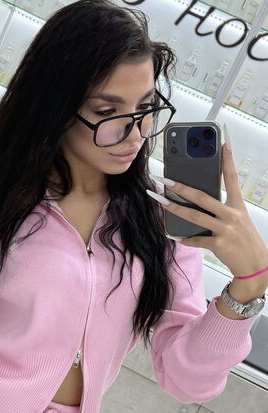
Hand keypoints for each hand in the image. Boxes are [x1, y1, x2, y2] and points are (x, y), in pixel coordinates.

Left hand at [147, 140, 267, 277]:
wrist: (255, 266)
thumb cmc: (244, 241)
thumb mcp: (238, 220)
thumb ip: (221, 209)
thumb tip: (198, 202)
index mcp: (238, 205)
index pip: (232, 177)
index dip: (227, 159)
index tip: (222, 142)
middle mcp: (232, 215)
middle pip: (203, 197)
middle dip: (182, 187)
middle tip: (165, 178)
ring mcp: (225, 230)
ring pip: (195, 216)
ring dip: (174, 208)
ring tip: (160, 201)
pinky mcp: (219, 245)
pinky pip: (196, 240)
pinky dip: (184, 238)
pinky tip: (174, 235)